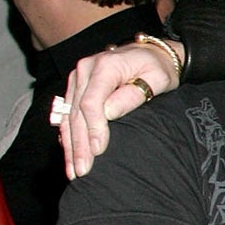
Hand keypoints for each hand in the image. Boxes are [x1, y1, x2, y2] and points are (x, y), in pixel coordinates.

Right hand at [60, 40, 184, 179]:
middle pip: (76, 113)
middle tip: (82, 171)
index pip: (92, 103)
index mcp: (105, 66)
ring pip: (67, 116)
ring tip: (73, 171)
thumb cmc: (158, 68)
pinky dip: (67, 136)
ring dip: (69, 146)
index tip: (98, 151)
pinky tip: (69, 156)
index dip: (94, 129)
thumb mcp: (157, 78)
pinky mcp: (75, 87)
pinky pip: (66, 114)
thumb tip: (109, 113)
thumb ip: (133, 95)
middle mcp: (85, 70)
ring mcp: (77, 78)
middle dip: (78, 145)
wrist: (150, 53)